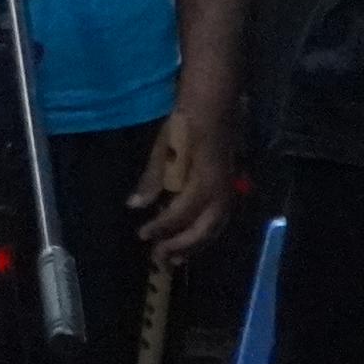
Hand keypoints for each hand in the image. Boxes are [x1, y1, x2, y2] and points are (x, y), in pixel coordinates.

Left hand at [131, 104, 232, 261]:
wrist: (215, 105)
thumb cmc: (185, 123)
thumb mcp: (163, 148)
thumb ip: (152, 179)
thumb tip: (135, 206)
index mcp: (205, 180)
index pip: (182, 212)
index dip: (162, 227)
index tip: (142, 234)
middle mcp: (222, 190)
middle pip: (204, 228)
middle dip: (182, 245)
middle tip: (159, 258)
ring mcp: (229, 190)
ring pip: (215, 227)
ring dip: (195, 245)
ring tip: (175, 259)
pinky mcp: (229, 188)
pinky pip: (219, 218)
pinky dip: (205, 232)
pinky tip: (191, 239)